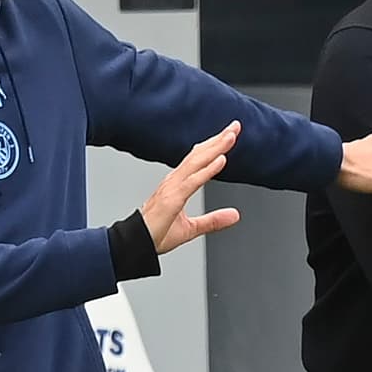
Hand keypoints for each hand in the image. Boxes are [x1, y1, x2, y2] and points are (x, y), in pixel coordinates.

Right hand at [141, 121, 242, 254]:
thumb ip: (213, 220)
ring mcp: (172, 188)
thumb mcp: (191, 228)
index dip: (214, 146)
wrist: (136, 245)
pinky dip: (207, 170)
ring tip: (230, 137)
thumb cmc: (155, 234)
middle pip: (198, 155)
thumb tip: (235, 215)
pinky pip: (193, 181)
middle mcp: (174, 181)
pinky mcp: (172, 199)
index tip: (229, 135)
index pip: (198, 159)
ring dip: (215, 148)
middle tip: (235, 126)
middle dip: (217, 139)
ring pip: (196, 163)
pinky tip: (220, 160)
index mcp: (178, 184)